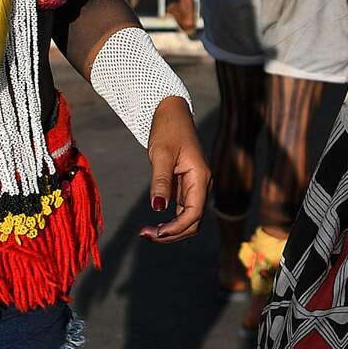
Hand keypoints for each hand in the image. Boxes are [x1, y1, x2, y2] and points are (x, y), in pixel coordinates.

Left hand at [139, 96, 207, 243]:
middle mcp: (202, 184)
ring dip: (171, 230)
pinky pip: (183, 210)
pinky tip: (154, 223)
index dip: (176, 228)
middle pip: (194, 221)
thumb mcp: (161, 154)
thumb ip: (161, 181)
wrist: (171, 112)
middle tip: (146, 235)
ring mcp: (195, 186)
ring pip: (189, 218)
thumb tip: (158, 208)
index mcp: (201, 177)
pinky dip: (170, 220)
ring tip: (147, 232)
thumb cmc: (167, 129)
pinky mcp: (186, 185)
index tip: (155, 233)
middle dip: (173, 233)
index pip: (193, 213)